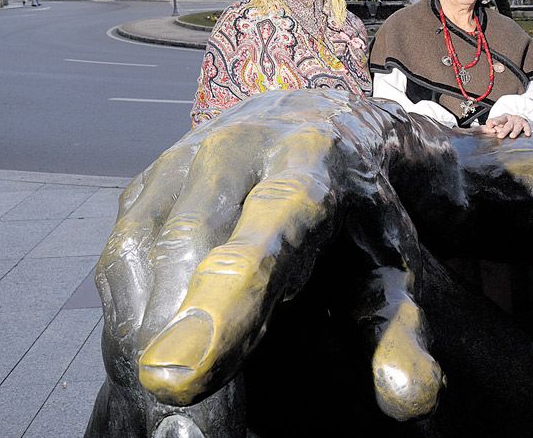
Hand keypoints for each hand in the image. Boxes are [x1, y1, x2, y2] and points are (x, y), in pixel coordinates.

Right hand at [88, 92, 443, 432]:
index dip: (223, 305)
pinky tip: (144, 358)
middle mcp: (241, 147)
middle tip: (176, 417)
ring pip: (143, 247)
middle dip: (172, 333)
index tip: (178, 378)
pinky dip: (126, 310)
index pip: (269, 232)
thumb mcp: (390, 264)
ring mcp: (185, 156)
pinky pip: (122, 248)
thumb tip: (410, 398)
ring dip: (139, 331)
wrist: (321, 125)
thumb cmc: (360, 215)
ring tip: (157, 402)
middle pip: (192, 241)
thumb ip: (398, 331)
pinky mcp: (149, 177)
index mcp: (314, 163)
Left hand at [482, 113, 532, 138]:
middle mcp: (510, 119)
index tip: (490, 124)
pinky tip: (527, 134)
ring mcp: (518, 122)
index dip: (494, 121)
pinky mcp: (525, 124)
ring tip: (512, 136)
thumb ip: (488, 126)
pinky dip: (528, 130)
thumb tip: (476, 130)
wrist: (518, 118)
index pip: (497, 119)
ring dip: (515, 131)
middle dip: (504, 130)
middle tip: (499, 136)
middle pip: (507, 124)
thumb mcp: (497, 123)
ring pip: (516, 126)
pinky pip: (527, 127)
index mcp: (502, 118)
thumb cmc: (505, 123)